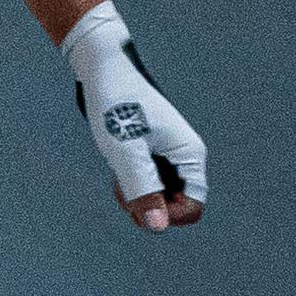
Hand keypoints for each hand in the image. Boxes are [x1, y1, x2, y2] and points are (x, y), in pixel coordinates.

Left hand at [61, 2, 205, 232]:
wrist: (103, 69)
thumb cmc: (116, 103)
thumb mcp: (125, 151)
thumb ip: (142, 188)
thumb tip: (157, 226)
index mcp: (190, 156)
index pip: (192, 209)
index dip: (166, 215)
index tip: (138, 198)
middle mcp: (184, 158)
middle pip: (173, 207)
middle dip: (147, 204)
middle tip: (122, 182)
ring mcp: (167, 157)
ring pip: (158, 197)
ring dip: (135, 194)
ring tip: (118, 169)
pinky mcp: (151, 154)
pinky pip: (146, 184)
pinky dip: (130, 183)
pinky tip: (116, 165)